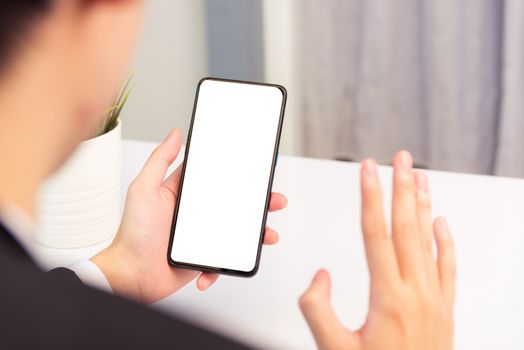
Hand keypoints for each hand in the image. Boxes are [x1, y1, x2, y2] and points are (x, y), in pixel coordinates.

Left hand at [92, 128, 287, 302]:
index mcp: (186, 194)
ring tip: (268, 235)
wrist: (131, 275)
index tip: (258, 167)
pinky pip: (223, 261)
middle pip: (236, 204)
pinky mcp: (205, 259)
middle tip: (274, 199)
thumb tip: (175, 133)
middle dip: (259, 202)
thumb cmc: (133, 233)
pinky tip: (215, 269)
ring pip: (238, 232)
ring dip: (257, 233)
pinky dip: (224, 267)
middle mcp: (198, 214)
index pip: (218, 178)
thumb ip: (160, 160)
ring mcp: (203, 237)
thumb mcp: (144, 189)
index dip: (239, 172)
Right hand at [299, 151, 455, 349]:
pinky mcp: (444, 309)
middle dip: (401, 187)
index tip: (367, 170)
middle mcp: (415, 291)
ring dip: (423, 205)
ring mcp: (433, 299)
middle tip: (401, 159)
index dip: (370, 197)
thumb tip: (320, 276)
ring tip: (420, 177)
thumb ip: (318, 310)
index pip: (375, 233)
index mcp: (387, 297)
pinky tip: (443, 223)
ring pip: (429, 240)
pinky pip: (449, 267)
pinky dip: (447, 242)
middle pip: (406, 227)